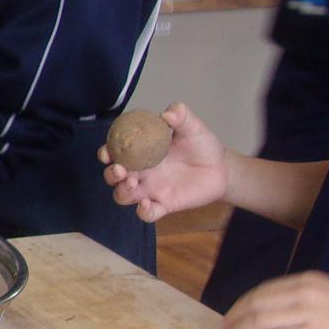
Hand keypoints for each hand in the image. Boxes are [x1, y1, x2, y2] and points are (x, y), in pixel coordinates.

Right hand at [98, 103, 229, 222]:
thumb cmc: (202, 146)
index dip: (106, 153)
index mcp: (142, 152)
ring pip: (123, 196)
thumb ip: (181, 116)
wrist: (222, 168)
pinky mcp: (163, 205)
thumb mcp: (192, 127)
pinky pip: (146, 214)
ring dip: (122, 191)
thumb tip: (167, 114)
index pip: (116, 153)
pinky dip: (143, 211)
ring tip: (133, 184)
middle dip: (111, 174)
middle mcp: (141, 172)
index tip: (108, 153)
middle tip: (121, 170)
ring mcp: (150, 190)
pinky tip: (147, 204)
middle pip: (113, 177)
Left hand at [219, 272, 328, 328]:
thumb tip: (283, 311)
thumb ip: (307, 298)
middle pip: (256, 304)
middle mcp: (304, 292)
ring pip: (260, 321)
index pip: (263, 290)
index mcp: (307, 280)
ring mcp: (308, 312)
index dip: (242, 304)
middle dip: (234, 319)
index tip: (231, 316)